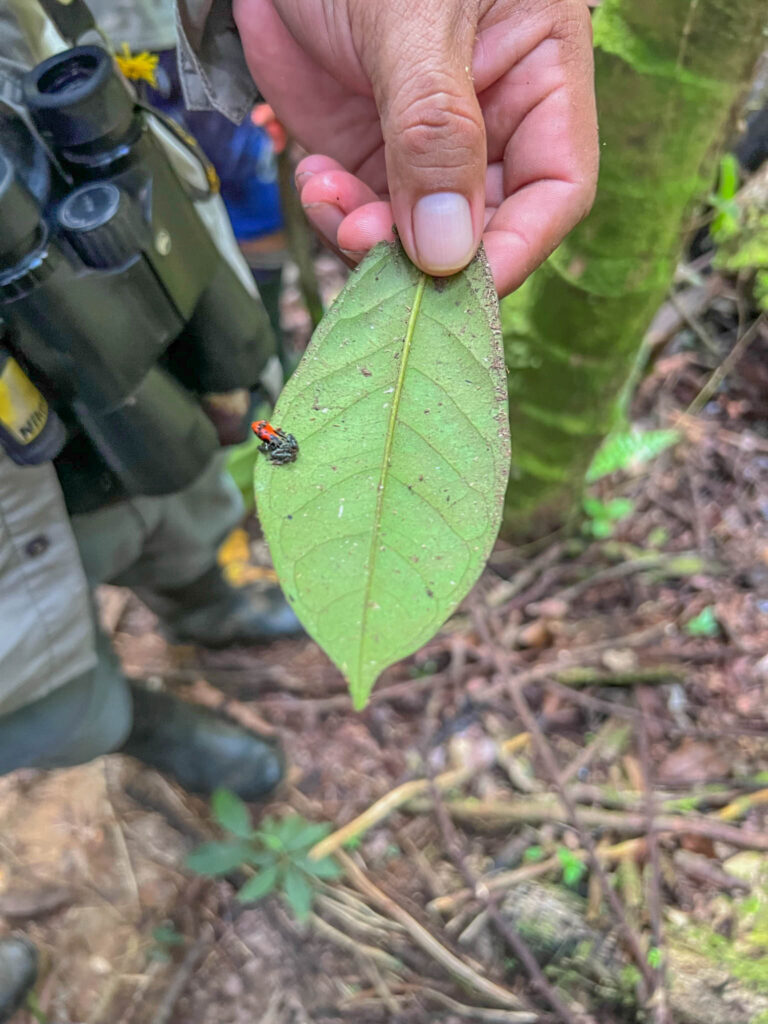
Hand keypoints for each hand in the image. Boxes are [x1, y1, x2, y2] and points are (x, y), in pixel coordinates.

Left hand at [233, 0, 597, 296]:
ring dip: (371, 238)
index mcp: (538, 74)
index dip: (515, 247)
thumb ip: (436, 131)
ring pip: (417, 232)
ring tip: (330, 201)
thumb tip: (450, 248)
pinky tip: (313, 179)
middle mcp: (487, 120)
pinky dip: (336, 213)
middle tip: (368, 240)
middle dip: (426, 251)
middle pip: (481, 226)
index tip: (460, 282)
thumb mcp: (417, 20)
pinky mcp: (365, 147)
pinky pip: (362, 211)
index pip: (554, 188)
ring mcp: (423, 141)